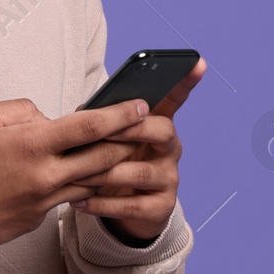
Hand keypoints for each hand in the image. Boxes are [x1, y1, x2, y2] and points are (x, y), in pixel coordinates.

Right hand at [0, 97, 146, 254]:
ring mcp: (43, 202)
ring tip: (124, 153)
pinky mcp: (38, 220)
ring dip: (112, 168)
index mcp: (31, 144)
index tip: (140, 106)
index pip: (90, 126)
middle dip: (130, 142)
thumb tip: (50, 117)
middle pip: (104, 157)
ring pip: (93, 183)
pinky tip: (83, 176)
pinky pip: (69, 199)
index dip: (121, 115)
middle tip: (146, 129)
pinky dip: (81, 186)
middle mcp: (44, 175)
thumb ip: (22, 110)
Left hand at [71, 57, 205, 241]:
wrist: (125, 211)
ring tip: (77, 176)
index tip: (197, 62)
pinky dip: (102, 203)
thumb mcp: (107, 141)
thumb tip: (82, 112)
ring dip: (106, 173)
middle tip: (102, 133)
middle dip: (132, 129)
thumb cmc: (113, 164)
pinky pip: (131, 205)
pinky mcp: (160, 208)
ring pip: (141, 172)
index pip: (173, 100)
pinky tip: (79, 202)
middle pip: (162, 131)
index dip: (184, 82)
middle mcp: (169, 150)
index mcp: (157, 126)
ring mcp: (168, 179)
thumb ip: (100, 122)